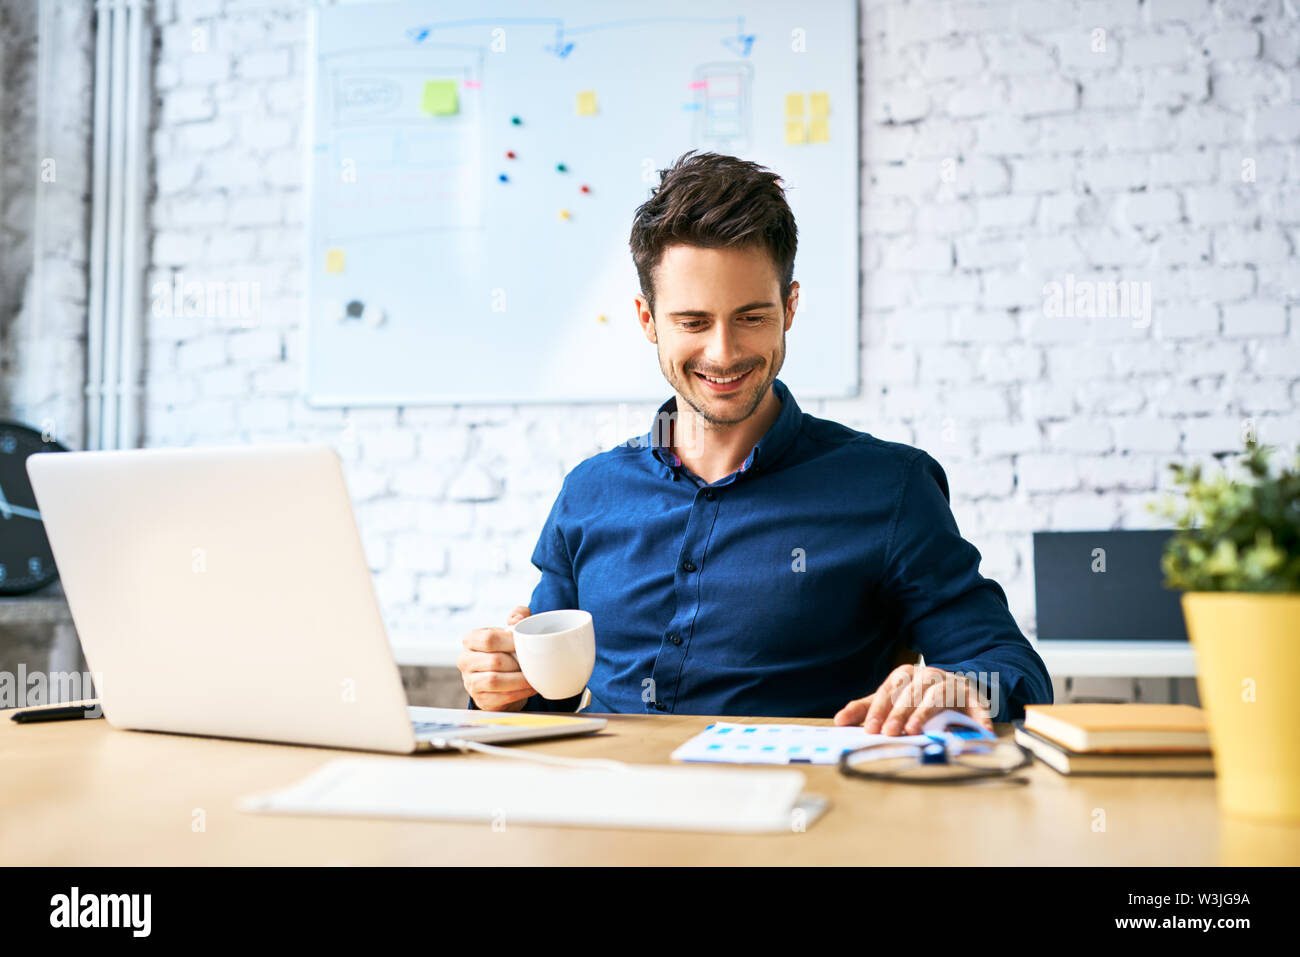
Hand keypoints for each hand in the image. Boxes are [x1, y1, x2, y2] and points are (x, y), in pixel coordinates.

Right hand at [458, 605, 536, 711]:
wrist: (501, 678)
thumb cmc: (507, 649)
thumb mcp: (512, 630)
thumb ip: (517, 616)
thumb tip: (516, 619)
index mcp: (471, 640)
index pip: (488, 638)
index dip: (511, 641)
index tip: (527, 643)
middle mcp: (465, 661)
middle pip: (494, 661)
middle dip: (517, 663)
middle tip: (532, 662)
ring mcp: (470, 682)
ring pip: (495, 681)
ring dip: (519, 679)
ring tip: (533, 676)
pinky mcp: (480, 699)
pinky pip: (501, 697)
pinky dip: (519, 692)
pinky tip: (530, 687)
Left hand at [833, 664, 993, 735]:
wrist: (956, 687)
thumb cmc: (917, 697)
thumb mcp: (891, 701)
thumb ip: (866, 709)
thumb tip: (838, 721)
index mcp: (905, 675)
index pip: (889, 690)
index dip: (878, 709)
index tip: (871, 729)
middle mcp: (928, 675)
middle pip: (911, 692)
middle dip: (898, 713)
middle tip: (889, 733)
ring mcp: (951, 682)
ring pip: (937, 693)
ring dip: (925, 712)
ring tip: (915, 730)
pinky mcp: (972, 694)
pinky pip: (975, 703)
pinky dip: (977, 717)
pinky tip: (977, 731)